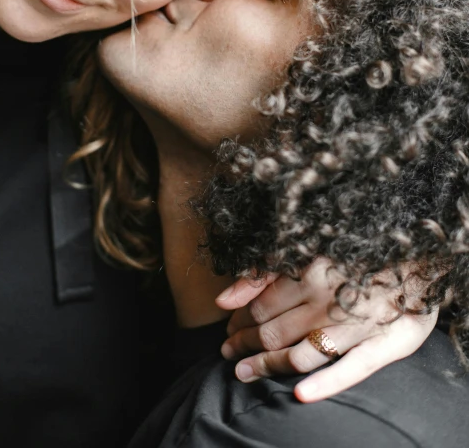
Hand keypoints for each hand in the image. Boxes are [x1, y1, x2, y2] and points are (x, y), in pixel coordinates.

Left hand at [215, 259, 438, 401]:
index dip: (239, 321)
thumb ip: (264, 272)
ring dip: (266, 366)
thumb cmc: (361, 250)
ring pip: (299, 355)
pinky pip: (350, 370)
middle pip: (273, 332)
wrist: (421, 254)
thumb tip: (222, 300)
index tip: (228, 327)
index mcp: (308, 272)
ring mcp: (354, 325)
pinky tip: (298, 395)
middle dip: (244, 344)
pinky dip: (323, 385)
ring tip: (244, 373)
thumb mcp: (310, 248)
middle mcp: (327, 300)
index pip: (260, 307)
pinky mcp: (383, 344)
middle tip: (228, 352)